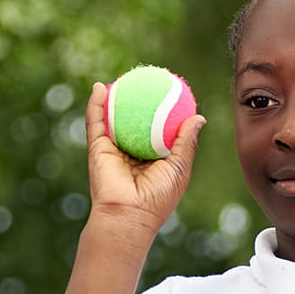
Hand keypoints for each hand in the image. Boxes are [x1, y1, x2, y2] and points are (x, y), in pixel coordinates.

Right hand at [83, 81, 205, 236]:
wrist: (128, 215)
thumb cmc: (158, 196)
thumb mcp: (180, 167)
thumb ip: (187, 142)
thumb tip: (198, 116)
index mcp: (153, 158)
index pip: (158, 129)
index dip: (164, 110)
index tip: (171, 91)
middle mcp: (132, 152)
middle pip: (135, 121)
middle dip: (139, 101)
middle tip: (146, 80)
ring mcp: (113, 150)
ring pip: (113, 118)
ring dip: (115, 98)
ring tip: (121, 77)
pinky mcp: (97, 149)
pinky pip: (96, 123)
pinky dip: (96, 104)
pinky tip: (100, 87)